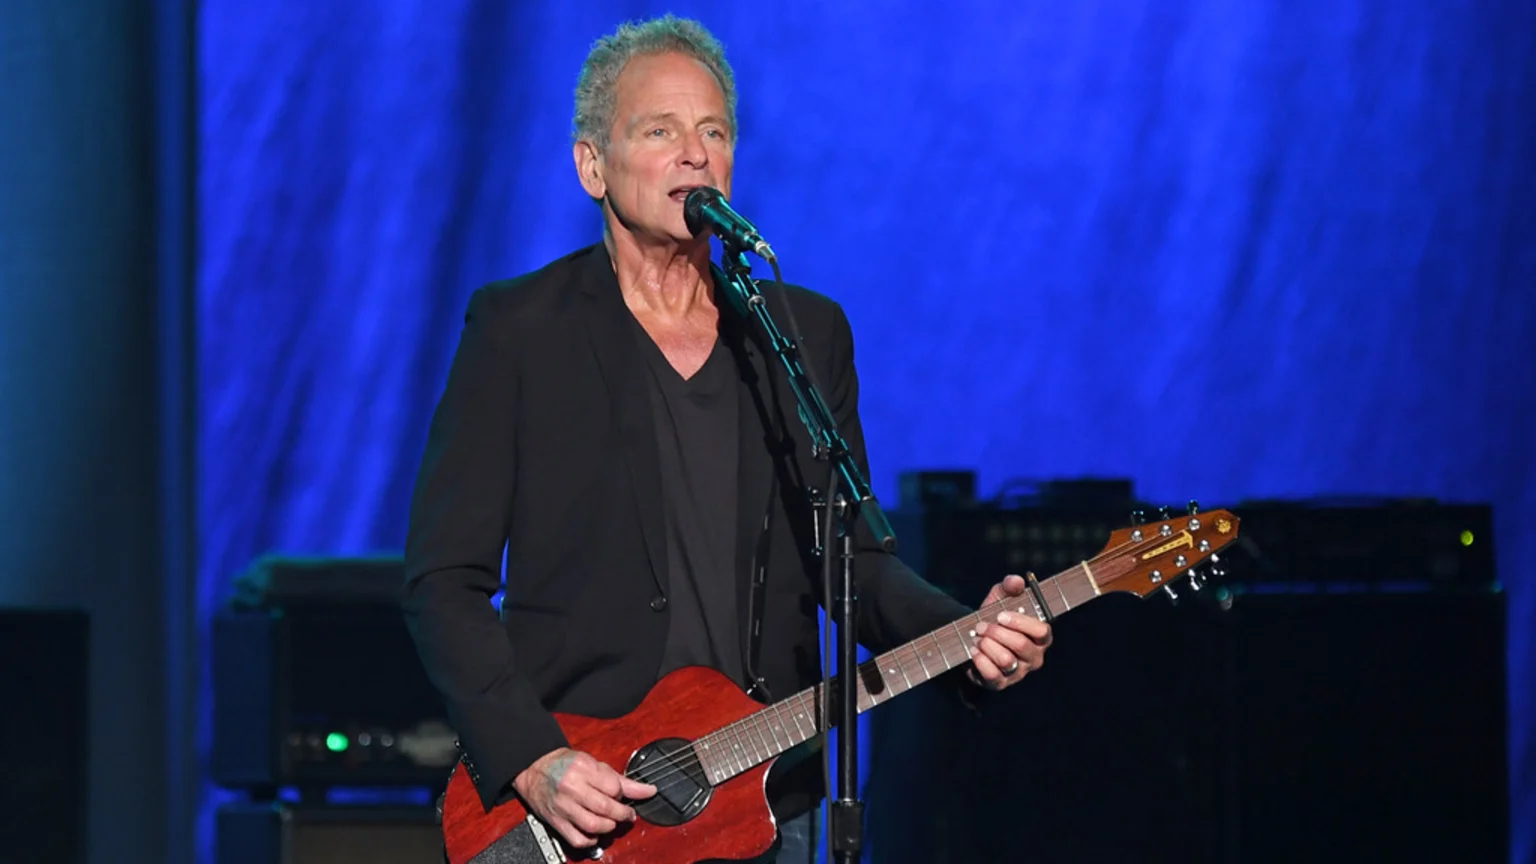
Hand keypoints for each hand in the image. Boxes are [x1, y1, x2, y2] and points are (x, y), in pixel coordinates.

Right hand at [512, 747, 655, 848]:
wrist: (534, 770)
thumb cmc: (564, 765)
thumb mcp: (592, 763)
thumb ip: (620, 779)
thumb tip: (648, 790)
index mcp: (583, 768)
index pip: (613, 787)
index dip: (621, 794)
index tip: (621, 795)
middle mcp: (572, 787)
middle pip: (606, 808)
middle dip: (622, 814)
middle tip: (627, 814)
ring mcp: (563, 806)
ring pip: (593, 825)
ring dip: (609, 827)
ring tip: (611, 822)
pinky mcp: (556, 821)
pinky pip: (576, 839)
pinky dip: (590, 840)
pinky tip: (595, 834)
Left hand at [967, 574, 1052, 690]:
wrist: (973, 638)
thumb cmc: (994, 617)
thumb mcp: (1000, 598)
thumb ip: (1010, 586)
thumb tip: (1017, 581)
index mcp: (1040, 637)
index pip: (1042, 632)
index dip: (1021, 623)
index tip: (1001, 615)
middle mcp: (1033, 657)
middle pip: (1021, 646)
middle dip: (996, 633)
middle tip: (981, 625)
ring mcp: (1018, 673)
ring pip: (1006, 660)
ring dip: (987, 645)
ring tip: (978, 638)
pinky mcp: (1000, 684)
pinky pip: (992, 675)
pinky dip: (980, 660)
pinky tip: (974, 650)